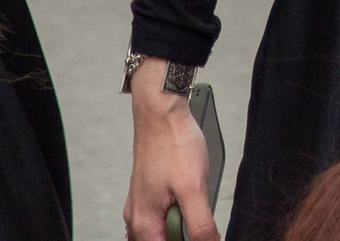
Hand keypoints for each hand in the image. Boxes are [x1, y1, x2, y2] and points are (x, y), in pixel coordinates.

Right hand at [124, 59, 219, 240]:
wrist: (162, 111)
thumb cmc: (172, 142)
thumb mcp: (193, 188)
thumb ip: (200, 224)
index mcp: (144, 223)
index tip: (202, 230)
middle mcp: (137, 217)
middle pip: (165, 240)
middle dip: (185, 231)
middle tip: (197, 209)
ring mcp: (142, 203)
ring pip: (166, 227)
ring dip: (183, 219)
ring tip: (192, 196)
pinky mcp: (149, 191)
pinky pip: (165, 211)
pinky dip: (179, 206)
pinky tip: (188, 190)